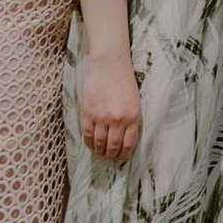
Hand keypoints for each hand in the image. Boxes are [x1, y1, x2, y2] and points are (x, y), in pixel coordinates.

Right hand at [81, 45, 142, 167]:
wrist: (109, 63)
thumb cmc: (123, 80)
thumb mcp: (134, 101)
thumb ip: (131, 119)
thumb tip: (125, 138)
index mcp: (132, 117)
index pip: (128, 144)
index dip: (124, 155)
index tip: (121, 159)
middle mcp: (118, 120)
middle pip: (113, 146)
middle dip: (111, 156)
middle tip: (110, 158)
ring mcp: (102, 117)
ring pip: (99, 143)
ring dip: (100, 151)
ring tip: (100, 153)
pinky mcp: (89, 112)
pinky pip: (88, 134)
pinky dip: (89, 143)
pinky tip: (91, 145)